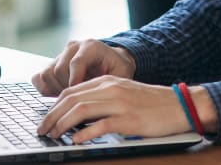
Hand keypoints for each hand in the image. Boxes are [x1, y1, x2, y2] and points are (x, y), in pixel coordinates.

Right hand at [31, 39, 136, 95]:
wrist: (113, 61)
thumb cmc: (118, 69)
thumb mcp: (121, 75)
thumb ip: (111, 85)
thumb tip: (98, 105)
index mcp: (91, 47)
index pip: (76, 62)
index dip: (75, 82)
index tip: (80, 98)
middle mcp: (73, 48)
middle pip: (59, 70)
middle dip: (66, 90)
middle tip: (76, 102)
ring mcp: (60, 55)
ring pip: (47, 74)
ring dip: (56, 91)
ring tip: (70, 99)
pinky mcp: (51, 64)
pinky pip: (39, 77)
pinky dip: (46, 90)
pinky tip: (60, 96)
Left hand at [37, 76, 189, 143]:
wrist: (178, 105)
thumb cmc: (151, 103)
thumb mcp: (124, 93)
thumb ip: (102, 98)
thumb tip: (77, 112)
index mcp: (108, 81)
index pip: (72, 90)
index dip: (54, 105)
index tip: (46, 118)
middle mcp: (111, 89)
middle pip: (71, 99)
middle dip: (52, 116)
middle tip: (42, 129)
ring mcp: (119, 103)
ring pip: (81, 110)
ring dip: (62, 124)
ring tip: (54, 135)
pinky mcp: (128, 119)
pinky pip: (100, 125)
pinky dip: (84, 133)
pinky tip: (76, 140)